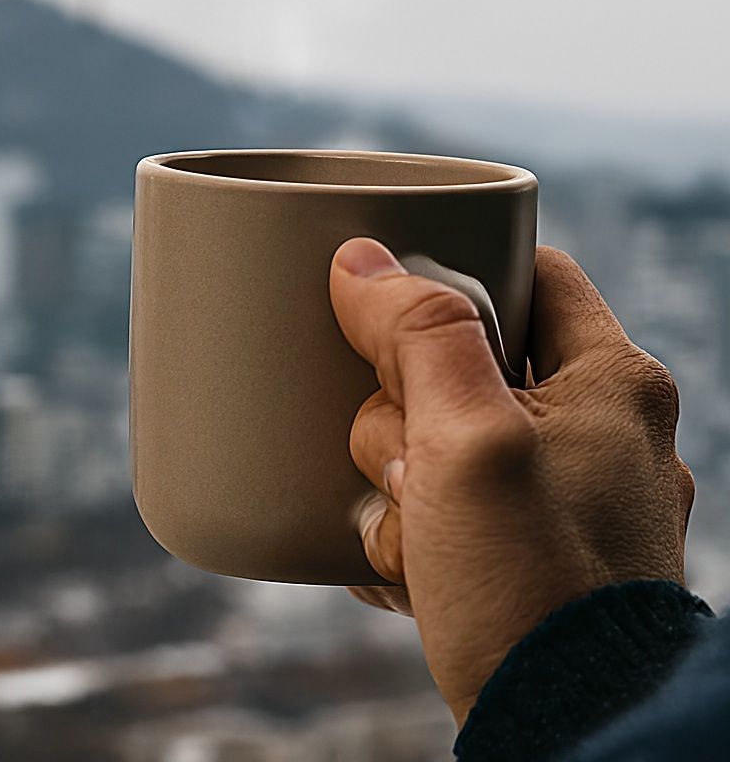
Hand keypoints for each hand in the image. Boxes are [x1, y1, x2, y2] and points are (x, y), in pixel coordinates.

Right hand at [330, 238, 692, 723]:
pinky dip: (411, 535)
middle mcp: (601, 433)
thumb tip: (362, 260)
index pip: (530, 272)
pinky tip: (409, 567)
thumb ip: (420, 338)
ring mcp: (566, 499)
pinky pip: (442, 510)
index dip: (452, 276)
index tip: (390, 309)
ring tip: (416, 540)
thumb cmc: (532, 587)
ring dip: (397, 488)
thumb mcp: (469, 443)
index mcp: (612, 383)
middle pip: (460, 366)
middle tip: (410, 467)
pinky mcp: (531, 557)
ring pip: (437, 444)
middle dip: (401, 418)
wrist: (566, 729)